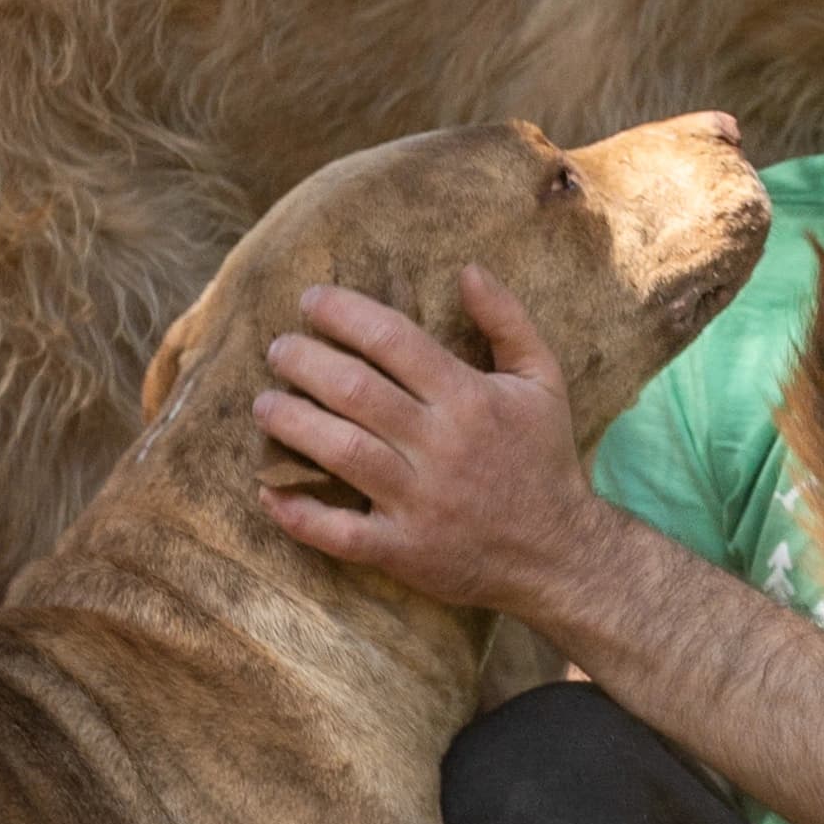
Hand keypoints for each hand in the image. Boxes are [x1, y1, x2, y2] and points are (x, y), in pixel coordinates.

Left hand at [251, 266, 612, 616]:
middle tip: (278, 350)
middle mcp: (440, 446)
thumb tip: (469, 269)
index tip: (311, 301)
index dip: (345, 314)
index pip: (394, 340)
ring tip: (264, 405)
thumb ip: (508, 321)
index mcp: (469, 398)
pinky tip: (269, 493)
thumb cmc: (543, 459)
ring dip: (291, 423)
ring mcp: (419, 502)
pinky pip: (341, 534)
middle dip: (303, 362)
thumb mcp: (543, 381)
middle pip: (354, 390)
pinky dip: (299, 515)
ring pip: (339, 452)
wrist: (559, 554)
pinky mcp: (404, 551)